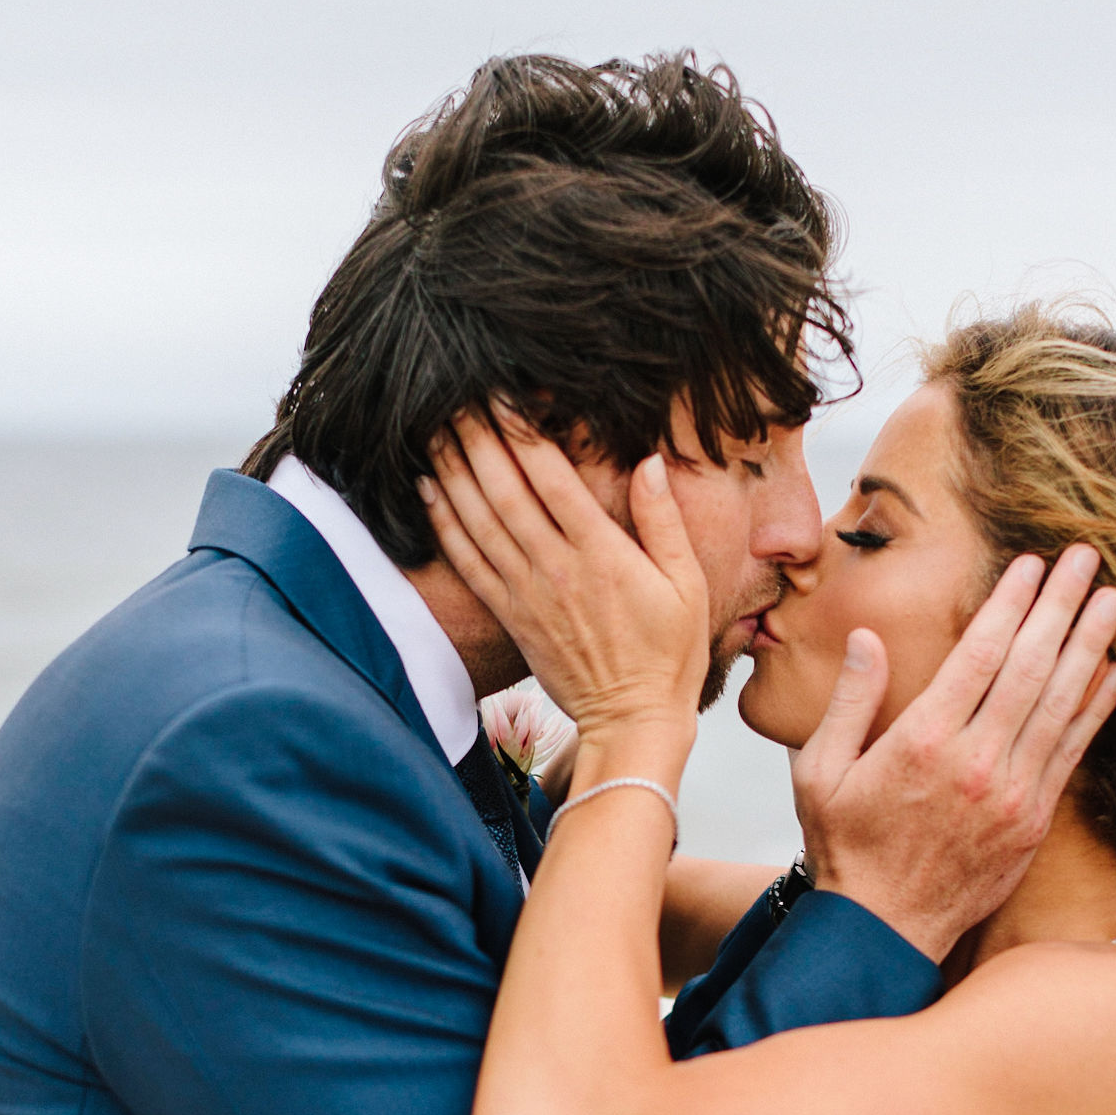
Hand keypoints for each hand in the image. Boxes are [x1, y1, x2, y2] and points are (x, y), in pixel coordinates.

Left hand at [423, 410, 707, 756]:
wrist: (633, 721)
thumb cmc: (669, 652)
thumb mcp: (687, 583)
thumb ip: (663, 520)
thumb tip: (648, 461)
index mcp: (601, 553)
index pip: (552, 477)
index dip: (523, 431)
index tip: (504, 393)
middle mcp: (556, 568)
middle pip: (504, 490)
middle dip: (477, 439)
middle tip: (455, 396)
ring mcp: (528, 593)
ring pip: (479, 521)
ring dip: (452, 471)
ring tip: (434, 428)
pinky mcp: (512, 617)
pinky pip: (469, 563)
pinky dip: (444, 524)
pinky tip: (427, 491)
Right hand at [794, 548, 1115, 960]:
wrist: (881, 929)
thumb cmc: (843, 845)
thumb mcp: (818, 770)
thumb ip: (849, 702)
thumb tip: (867, 639)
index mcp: (922, 741)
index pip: (981, 654)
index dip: (1012, 603)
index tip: (1031, 563)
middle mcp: (976, 762)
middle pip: (1032, 667)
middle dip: (1061, 606)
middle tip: (1087, 559)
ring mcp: (1012, 793)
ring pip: (1061, 704)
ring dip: (1090, 645)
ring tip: (1112, 600)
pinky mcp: (1033, 820)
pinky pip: (1072, 752)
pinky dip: (1095, 709)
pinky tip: (1113, 671)